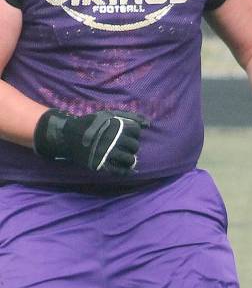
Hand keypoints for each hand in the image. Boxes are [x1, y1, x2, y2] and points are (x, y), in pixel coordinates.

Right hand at [33, 109, 147, 174]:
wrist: (68, 136)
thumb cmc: (91, 124)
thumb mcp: (108, 115)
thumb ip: (129, 117)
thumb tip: (148, 124)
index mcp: (115, 126)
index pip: (136, 131)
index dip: (133, 133)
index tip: (126, 134)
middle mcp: (113, 139)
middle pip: (135, 146)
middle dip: (131, 146)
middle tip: (123, 146)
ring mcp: (107, 153)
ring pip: (130, 159)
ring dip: (129, 159)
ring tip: (123, 157)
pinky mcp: (101, 164)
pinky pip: (120, 171)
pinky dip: (126, 171)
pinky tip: (127, 170)